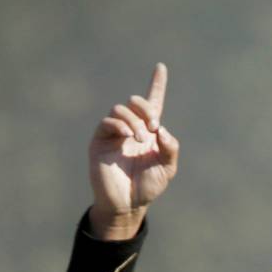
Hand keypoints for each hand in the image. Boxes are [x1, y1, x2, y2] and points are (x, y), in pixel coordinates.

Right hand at [88, 62, 179, 238]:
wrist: (128, 204)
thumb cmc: (148, 186)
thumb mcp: (167, 168)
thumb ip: (171, 148)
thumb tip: (162, 130)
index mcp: (149, 131)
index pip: (153, 102)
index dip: (157, 84)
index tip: (161, 67)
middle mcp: (131, 127)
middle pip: (136, 101)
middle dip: (146, 109)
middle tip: (154, 128)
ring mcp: (114, 133)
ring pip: (121, 109)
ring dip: (134, 121)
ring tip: (140, 139)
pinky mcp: (101, 140)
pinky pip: (108, 122)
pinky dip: (120, 124)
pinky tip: (128, 136)